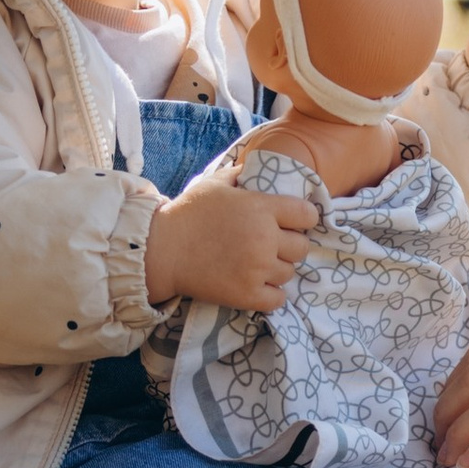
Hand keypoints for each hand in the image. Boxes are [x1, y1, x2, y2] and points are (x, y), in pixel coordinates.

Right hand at [146, 173, 320, 312]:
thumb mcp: (215, 183)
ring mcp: (257, 269)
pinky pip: (278, 299)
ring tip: (257, 264)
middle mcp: (265, 239)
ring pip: (289, 273)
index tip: (291, 223)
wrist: (161, 250)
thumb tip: (260, 169)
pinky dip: (271, 294)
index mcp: (262, 208)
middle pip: (302, 248)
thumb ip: (243, 174)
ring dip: (277, 269)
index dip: (302, 219)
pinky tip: (257, 285)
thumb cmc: (188, 213)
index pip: (308, 215)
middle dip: (289, 246)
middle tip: (270, 246)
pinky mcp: (247, 294)